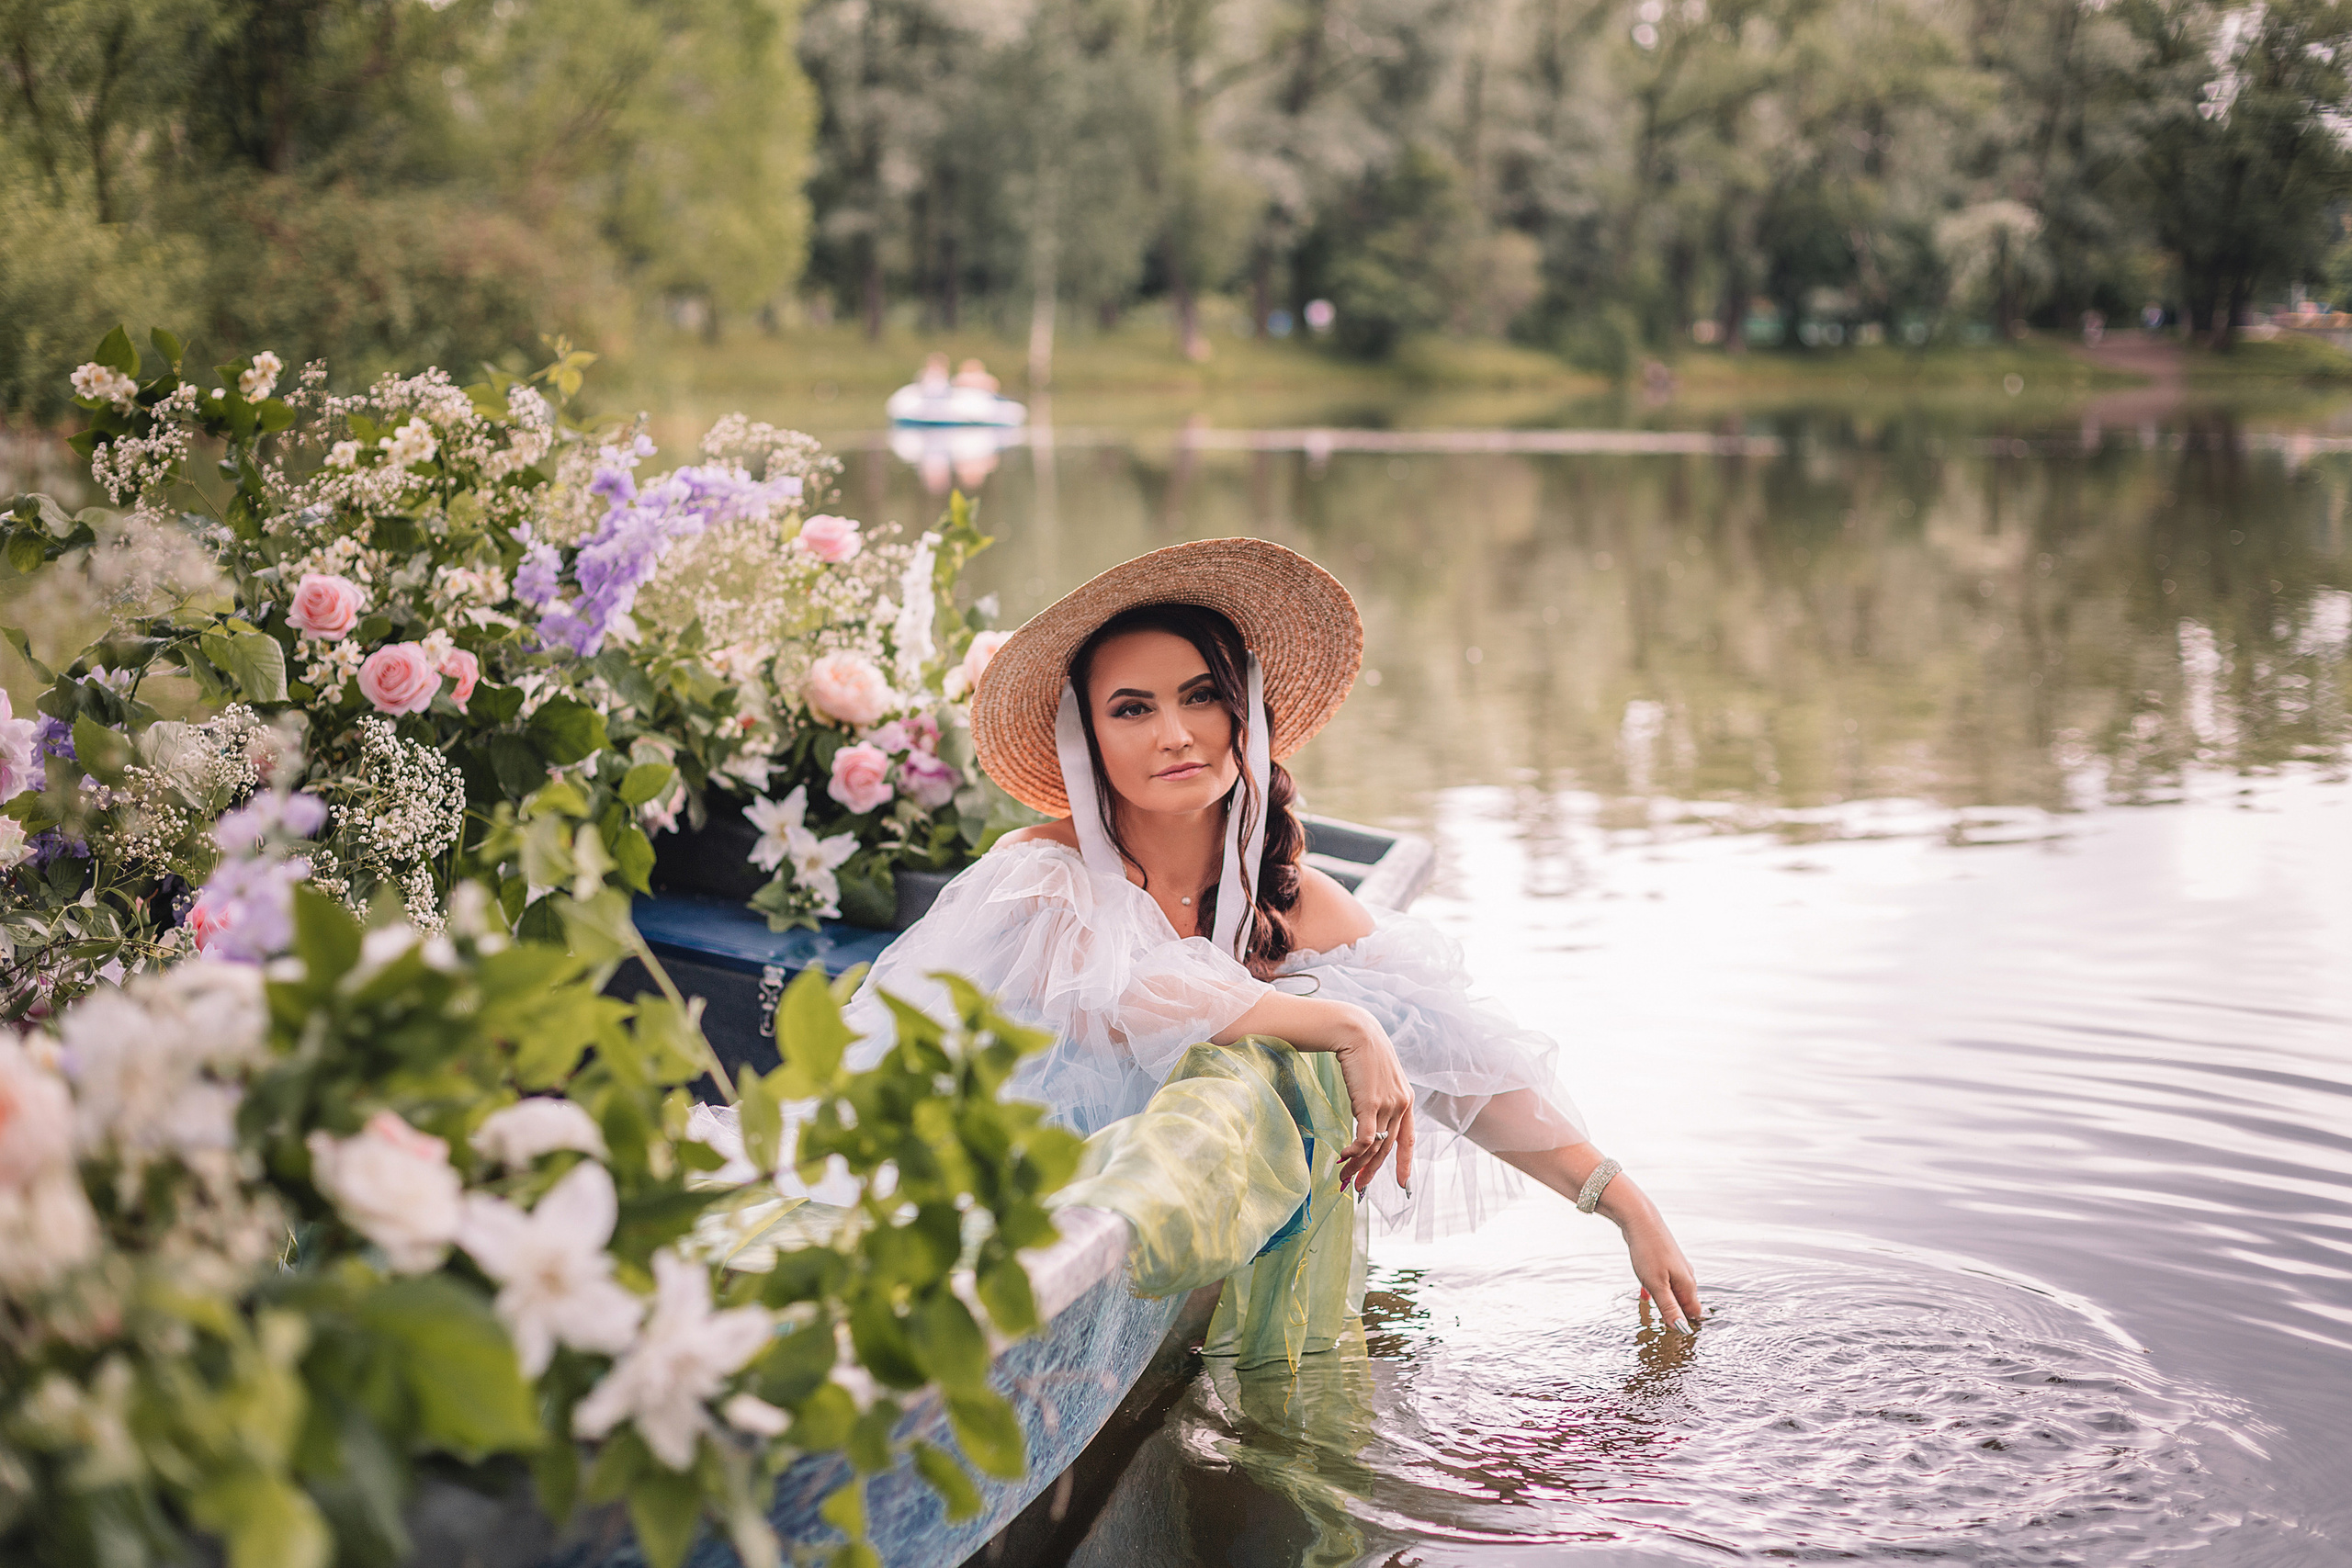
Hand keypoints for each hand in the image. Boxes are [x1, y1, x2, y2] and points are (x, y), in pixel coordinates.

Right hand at [1330, 1008, 1414, 1193]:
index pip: (1408, 1140)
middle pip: (1387, 1148)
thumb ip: (1377, 1098)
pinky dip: (1353, 1152)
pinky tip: (1341, 1156)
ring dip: (1358, 1165)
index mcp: (1406, 1100)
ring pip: (1375, 1147)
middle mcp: (1401, 1104)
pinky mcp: (1371, 1104)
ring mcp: (1388, 1105)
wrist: (1356, 1031)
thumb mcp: (1377, 1077)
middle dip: (1372, 1171)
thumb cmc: (1362, 1052)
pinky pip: (1365, 1138)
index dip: (1404, 1164)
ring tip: (1343, 1177)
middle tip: (1358, 1188)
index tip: (1402, 1184)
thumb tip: (1364, 1117)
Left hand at [1602, 1182, 1702, 1332]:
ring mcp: (1677, 1268)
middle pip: (1684, 1304)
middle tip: (1659, 1324)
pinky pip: (1664, 1282)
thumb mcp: (1656, 1284)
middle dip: (1674, 1314)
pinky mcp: (1665, 1261)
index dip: (1685, 1325)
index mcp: (1688, 1285)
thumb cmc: (1648, 1252)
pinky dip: (1656, 1289)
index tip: (1671, 1334)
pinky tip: (1643, 1292)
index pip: (1694, 1314)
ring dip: (1664, 1302)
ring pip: (1673, 1292)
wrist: (1640, 1220)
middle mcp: (1686, 1276)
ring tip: (1651, 1309)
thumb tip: (1683, 1329)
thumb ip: (1669, 1308)